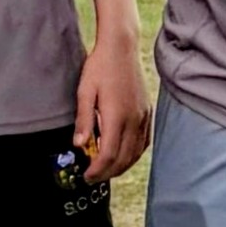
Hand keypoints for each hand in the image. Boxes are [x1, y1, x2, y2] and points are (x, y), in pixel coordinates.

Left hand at [72, 34, 151, 183]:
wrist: (121, 48)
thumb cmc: (99, 67)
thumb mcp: (84, 91)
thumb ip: (83, 119)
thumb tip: (78, 145)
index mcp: (116, 116)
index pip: (108, 154)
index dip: (97, 170)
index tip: (86, 176)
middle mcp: (133, 120)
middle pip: (123, 158)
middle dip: (107, 173)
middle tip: (93, 178)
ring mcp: (142, 117)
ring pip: (136, 153)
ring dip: (121, 166)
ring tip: (106, 171)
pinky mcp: (147, 112)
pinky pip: (144, 142)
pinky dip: (134, 154)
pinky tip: (124, 156)